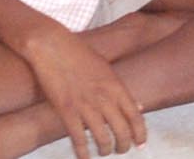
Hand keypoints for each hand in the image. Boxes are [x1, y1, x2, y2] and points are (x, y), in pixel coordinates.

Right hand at [17, 24, 149, 157]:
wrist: (52, 46)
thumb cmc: (79, 55)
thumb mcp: (106, 69)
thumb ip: (122, 90)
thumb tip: (140, 107)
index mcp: (116, 86)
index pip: (136, 117)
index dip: (140, 134)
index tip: (140, 144)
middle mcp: (104, 98)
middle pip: (122, 132)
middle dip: (123, 146)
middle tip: (120, 150)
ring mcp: (86, 105)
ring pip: (103, 139)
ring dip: (105, 150)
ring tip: (103, 151)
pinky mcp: (67, 111)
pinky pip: (78, 140)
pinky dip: (83, 153)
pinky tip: (84, 157)